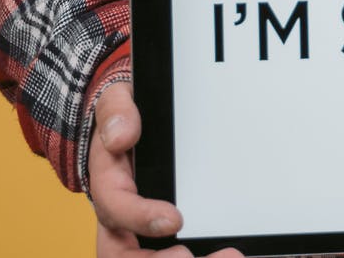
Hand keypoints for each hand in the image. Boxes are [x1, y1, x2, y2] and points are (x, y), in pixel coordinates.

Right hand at [88, 83, 242, 257]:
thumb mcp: (116, 101)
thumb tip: (120, 137)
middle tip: (206, 257)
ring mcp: (143, 231)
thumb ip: (116, 113)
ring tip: (229, 257)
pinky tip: (234, 254)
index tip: (175, 220)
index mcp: (109, 186)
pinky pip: (175, 255)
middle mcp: (122, 218)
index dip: (141, 218)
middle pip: (128, 257)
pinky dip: (204, 255)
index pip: (115, 209)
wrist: (130, 126)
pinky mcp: (165, 236)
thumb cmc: (125, 118)